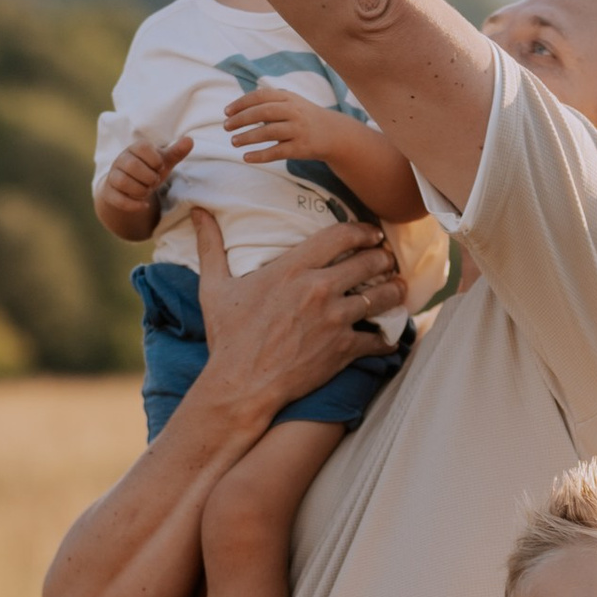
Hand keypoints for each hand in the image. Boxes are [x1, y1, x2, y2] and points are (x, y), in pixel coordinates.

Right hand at [96, 130, 192, 234]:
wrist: (131, 188)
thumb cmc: (149, 170)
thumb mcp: (163, 162)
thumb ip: (177, 152)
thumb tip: (190, 140)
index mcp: (135, 148)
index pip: (142, 147)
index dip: (155, 160)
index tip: (159, 167)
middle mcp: (121, 160)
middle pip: (132, 165)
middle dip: (149, 177)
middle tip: (154, 181)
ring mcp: (113, 176)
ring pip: (123, 182)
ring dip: (140, 190)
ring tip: (147, 191)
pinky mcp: (109, 192)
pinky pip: (117, 199)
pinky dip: (133, 204)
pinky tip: (144, 205)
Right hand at [186, 204, 400, 405]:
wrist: (241, 385)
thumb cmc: (228, 337)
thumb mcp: (214, 287)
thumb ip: (211, 247)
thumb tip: (198, 212)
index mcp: (292, 268)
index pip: (341, 235)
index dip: (363, 230)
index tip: (372, 233)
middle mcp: (318, 288)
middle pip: (369, 261)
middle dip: (383, 258)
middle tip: (388, 259)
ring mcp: (335, 319)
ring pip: (381, 297)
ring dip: (393, 291)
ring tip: (398, 288)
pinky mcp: (343, 349)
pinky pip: (378, 339)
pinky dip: (387, 337)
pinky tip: (390, 336)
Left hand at [224, 85, 333, 166]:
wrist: (333, 133)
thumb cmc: (304, 117)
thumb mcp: (291, 102)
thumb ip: (269, 102)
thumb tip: (237, 108)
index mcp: (288, 98)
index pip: (261, 96)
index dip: (241, 103)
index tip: (226, 112)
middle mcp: (294, 112)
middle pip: (263, 112)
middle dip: (241, 119)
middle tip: (226, 126)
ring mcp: (298, 130)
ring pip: (268, 132)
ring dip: (248, 137)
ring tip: (234, 141)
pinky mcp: (300, 148)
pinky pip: (277, 152)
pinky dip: (260, 156)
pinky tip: (246, 157)